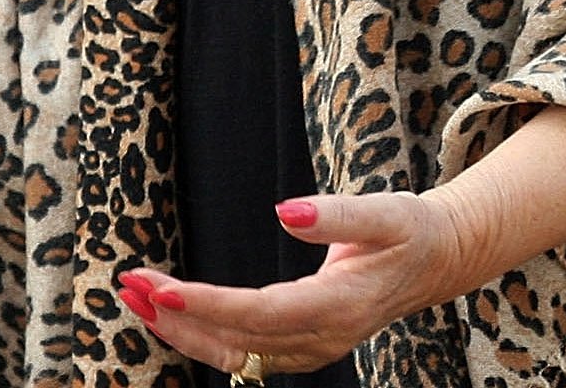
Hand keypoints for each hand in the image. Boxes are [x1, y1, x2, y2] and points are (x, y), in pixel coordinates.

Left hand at [120, 193, 478, 378]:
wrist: (436, 262)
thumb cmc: (409, 230)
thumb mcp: (385, 211)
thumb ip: (336, 214)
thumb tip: (283, 210)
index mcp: (340, 306)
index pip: (262, 314)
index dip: (210, 305)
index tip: (163, 288)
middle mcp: (322, 338)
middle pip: (238, 341)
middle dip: (178, 317)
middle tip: (129, 286)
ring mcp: (311, 348)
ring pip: (235, 354)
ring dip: (182, 330)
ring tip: (134, 299)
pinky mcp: (301, 346)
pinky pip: (243, 352)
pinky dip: (201, 335)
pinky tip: (167, 314)